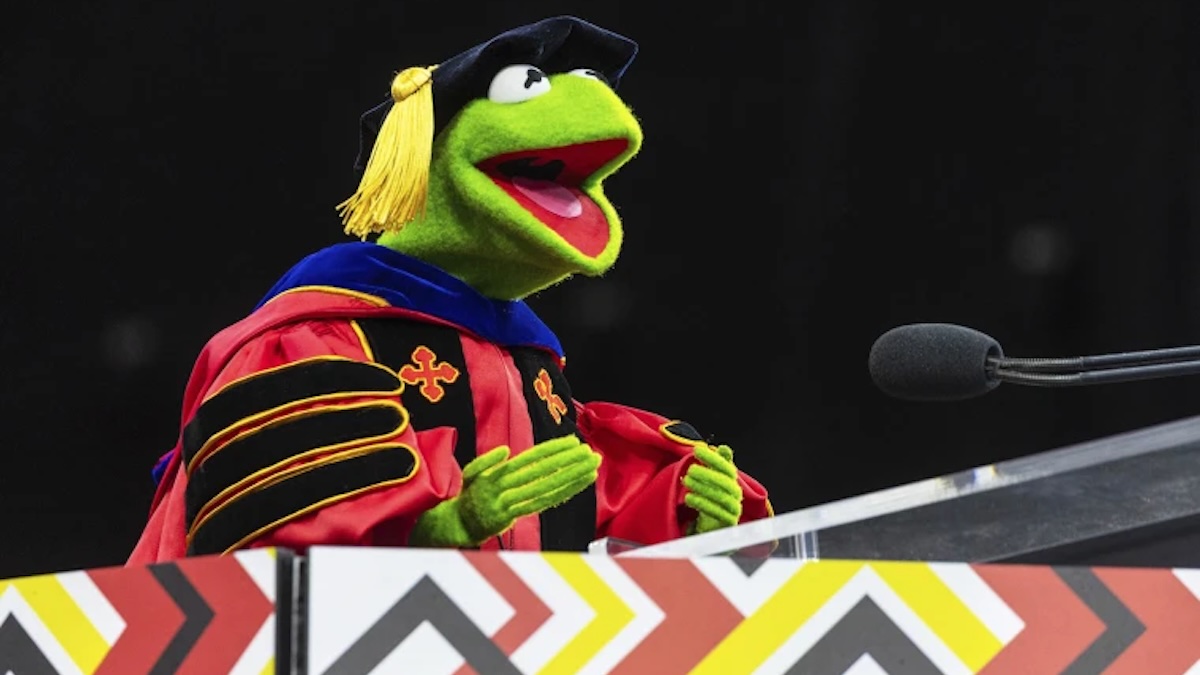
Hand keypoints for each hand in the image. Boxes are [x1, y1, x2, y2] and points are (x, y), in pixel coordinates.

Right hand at [410, 435, 599, 547]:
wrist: (458, 525)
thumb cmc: (468, 496)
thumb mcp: (470, 473)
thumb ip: (487, 461)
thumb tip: (505, 450)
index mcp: (497, 473)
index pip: (531, 458)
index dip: (553, 450)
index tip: (573, 442)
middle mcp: (505, 487)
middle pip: (543, 472)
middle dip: (568, 462)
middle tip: (590, 453)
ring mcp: (511, 504)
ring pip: (547, 488)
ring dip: (572, 477)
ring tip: (591, 466)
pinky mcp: (515, 517)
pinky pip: (544, 504)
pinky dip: (564, 493)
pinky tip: (580, 484)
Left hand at [684, 444, 743, 534]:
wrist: (715, 527)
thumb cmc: (714, 499)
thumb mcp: (715, 481)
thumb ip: (719, 464)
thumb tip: (723, 448)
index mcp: (733, 482)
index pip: (726, 467)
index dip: (713, 458)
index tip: (697, 450)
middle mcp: (736, 495)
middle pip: (725, 482)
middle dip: (707, 473)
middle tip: (690, 468)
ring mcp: (734, 509)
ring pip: (720, 497)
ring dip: (702, 488)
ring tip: (686, 481)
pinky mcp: (728, 523)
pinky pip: (717, 512)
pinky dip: (703, 504)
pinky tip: (689, 498)